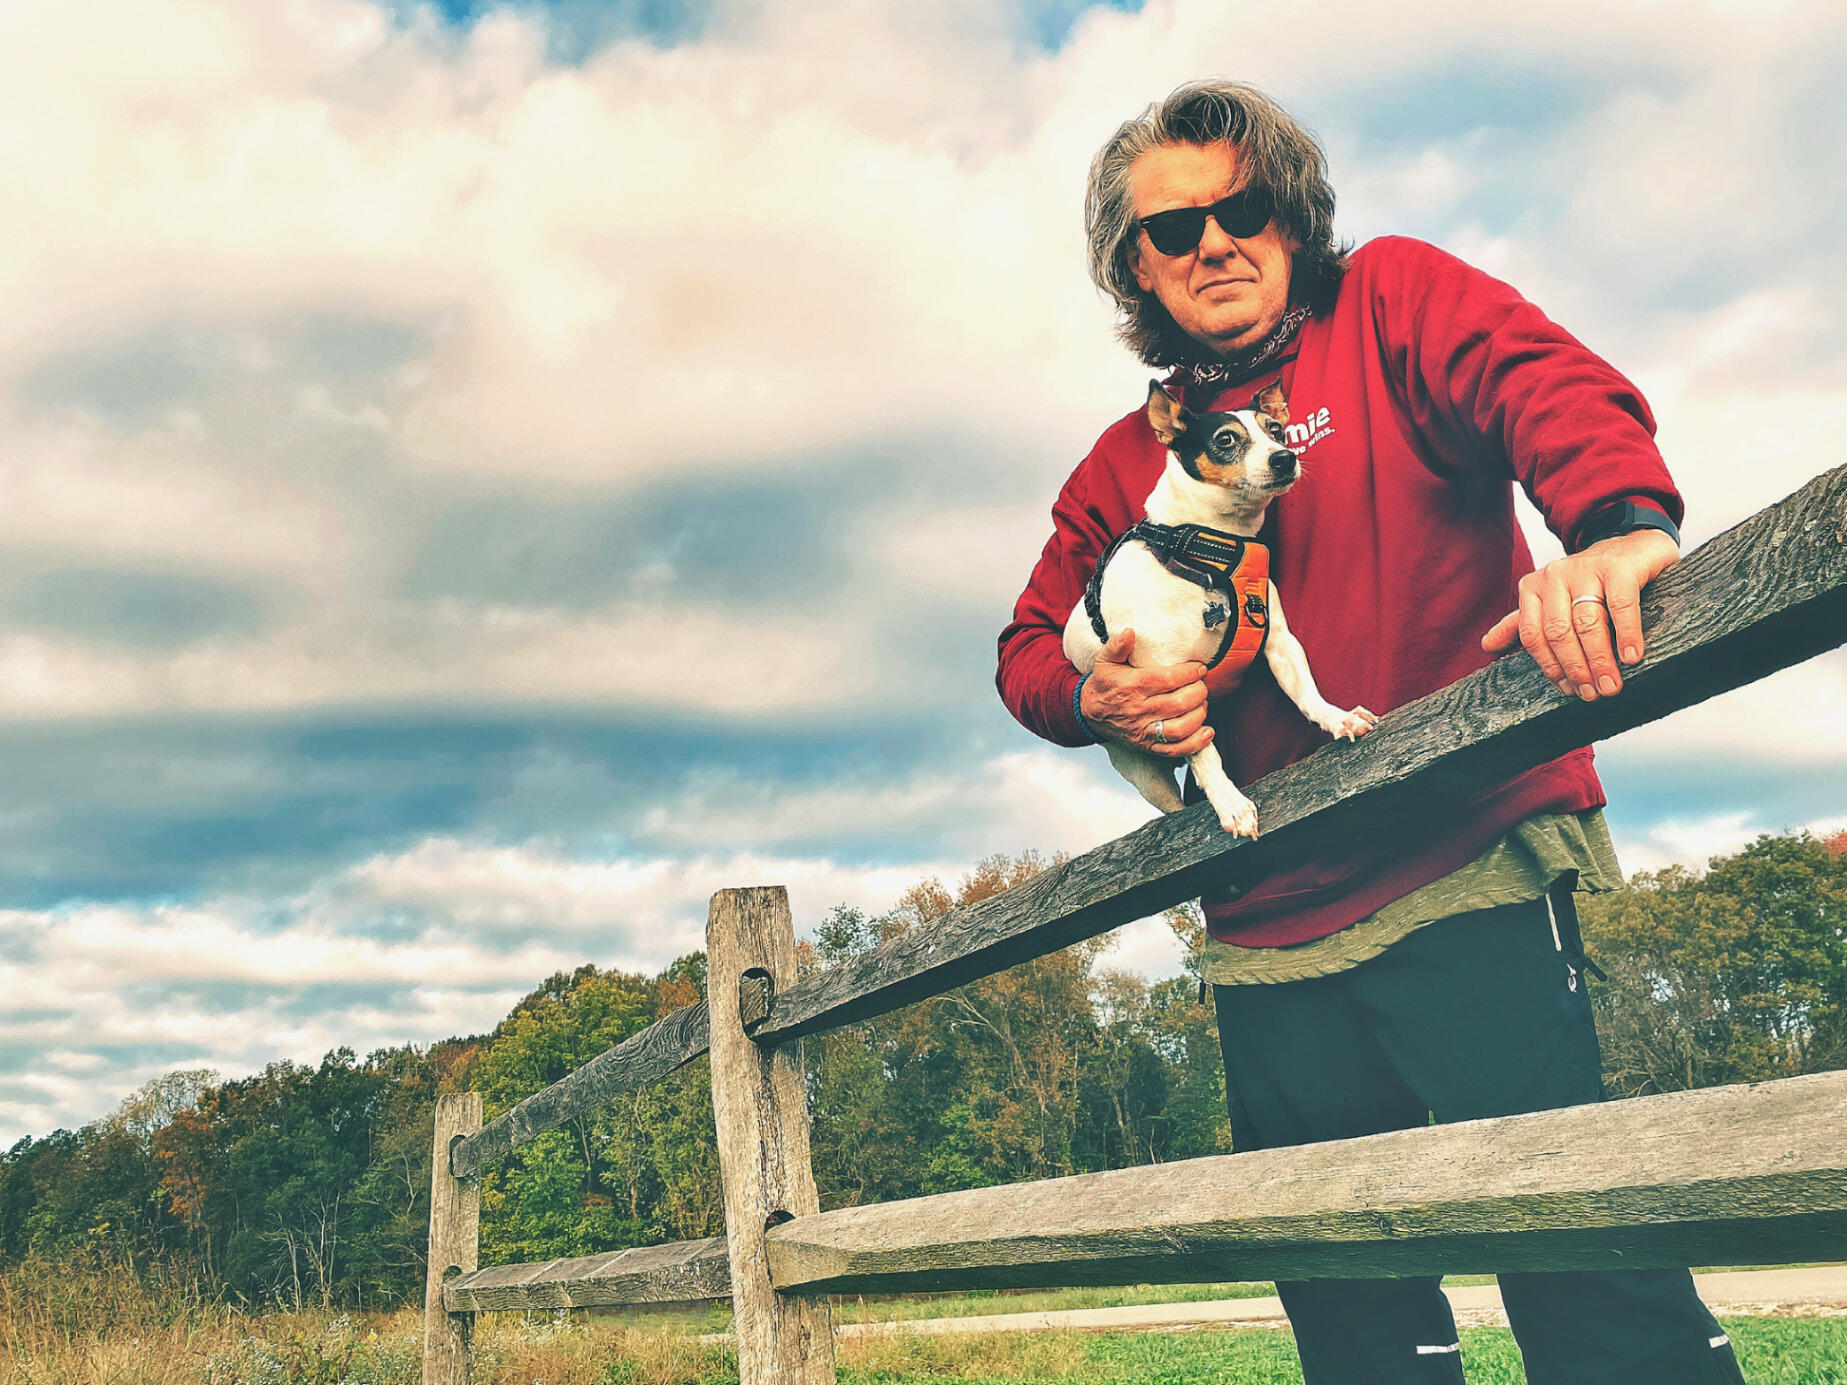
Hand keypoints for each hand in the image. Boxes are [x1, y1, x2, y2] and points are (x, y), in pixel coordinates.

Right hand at [1080, 628, 1211, 757]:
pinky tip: (1207, 732)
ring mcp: (1144, 731)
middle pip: (1178, 703)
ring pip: (1180, 728)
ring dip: (1199, 715)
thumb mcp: (1105, 661)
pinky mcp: (1148, 746)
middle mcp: (1138, 710)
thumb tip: (1128, 632)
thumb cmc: (1104, 685)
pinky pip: (1175, 750)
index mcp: (1131, 686)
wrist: (1089, 713)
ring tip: (1202, 703)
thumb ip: (1117, 646)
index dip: (1188, 673)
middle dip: (1198, 692)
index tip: (1199, 668)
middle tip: (1201, 684)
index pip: (1167, 680)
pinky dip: (1195, 743)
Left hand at [1481, 529, 1679, 699]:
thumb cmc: (1589, 584)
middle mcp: (1554, 576)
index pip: (1532, 636)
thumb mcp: (1550, 602)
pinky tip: (1631, 657)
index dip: (1550, 667)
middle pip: (1558, 632)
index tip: (1568, 691)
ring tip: (1612, 685)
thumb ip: (1521, 624)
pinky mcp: (1618, 567)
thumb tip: (1486, 647)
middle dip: (1575, 668)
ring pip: (1587, 623)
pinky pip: (1620, 606)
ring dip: (1600, 660)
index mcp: (1532, 588)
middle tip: (1594, 694)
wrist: (1631, 548)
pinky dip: (1626, 635)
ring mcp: (1585, 569)